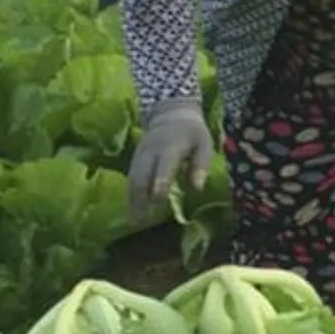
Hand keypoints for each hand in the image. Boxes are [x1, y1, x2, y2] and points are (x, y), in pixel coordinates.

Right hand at [127, 99, 213, 215]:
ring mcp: (140, 154)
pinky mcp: (135, 158)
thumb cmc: (192, 132)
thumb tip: (197, 188)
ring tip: (135, 220)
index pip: (164, 164)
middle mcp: (151, 151)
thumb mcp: (204, 144)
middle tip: (142, 220)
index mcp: (171, 146)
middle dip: (141, 197)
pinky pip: (130, 177)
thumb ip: (201, 165)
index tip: (158, 199)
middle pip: (142, 174)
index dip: (160, 181)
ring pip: (132, 178)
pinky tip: (132, 209)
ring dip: (132, 199)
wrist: (170, 113)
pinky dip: (130, 193)